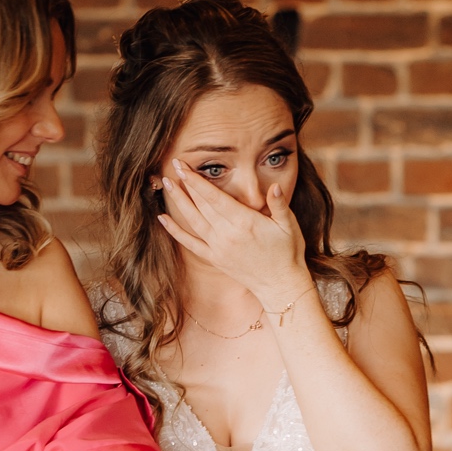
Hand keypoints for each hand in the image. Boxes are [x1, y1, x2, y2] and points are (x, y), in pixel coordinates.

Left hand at [156, 162, 312, 317]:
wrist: (280, 285)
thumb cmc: (287, 252)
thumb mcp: (289, 225)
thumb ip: (279, 204)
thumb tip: (274, 186)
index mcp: (244, 222)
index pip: (214, 197)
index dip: (196, 181)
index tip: (184, 166)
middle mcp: (227, 234)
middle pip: (201, 205)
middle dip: (185, 184)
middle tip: (173, 165)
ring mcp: (218, 248)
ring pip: (193, 220)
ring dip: (178, 201)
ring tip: (166, 184)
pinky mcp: (214, 259)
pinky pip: (190, 243)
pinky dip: (175, 231)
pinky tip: (163, 218)